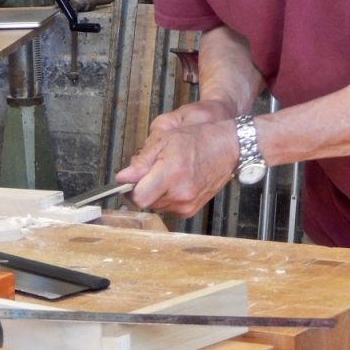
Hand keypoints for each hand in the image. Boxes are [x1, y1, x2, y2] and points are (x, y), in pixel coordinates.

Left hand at [115, 101, 238, 215]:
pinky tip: (176, 181)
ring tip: (168, 172)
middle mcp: (179, 195)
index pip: (138, 198)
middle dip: (143, 187)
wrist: (227, 147)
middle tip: (154, 168)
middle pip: (145, 202)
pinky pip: (168, 207)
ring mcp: (186, 205)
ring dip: (155, 192)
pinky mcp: (191, 210)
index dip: (130, 188)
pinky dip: (167, 196)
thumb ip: (141, 162)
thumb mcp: (165, 140)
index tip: (130, 179)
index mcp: (171, 175)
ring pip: (156, 205)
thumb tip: (121, 178)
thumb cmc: (198, 139)